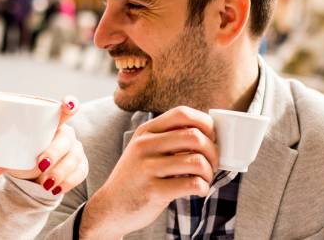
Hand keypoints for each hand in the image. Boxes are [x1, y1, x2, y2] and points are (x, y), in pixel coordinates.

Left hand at [0, 97, 87, 195]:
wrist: (35, 173)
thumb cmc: (24, 154)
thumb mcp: (11, 154)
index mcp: (51, 122)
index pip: (64, 109)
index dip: (69, 104)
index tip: (67, 105)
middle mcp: (66, 133)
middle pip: (66, 139)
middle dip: (54, 152)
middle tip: (40, 165)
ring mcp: (75, 149)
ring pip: (74, 158)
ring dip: (60, 171)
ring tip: (46, 183)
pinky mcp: (81, 165)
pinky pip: (81, 172)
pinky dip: (69, 181)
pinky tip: (58, 188)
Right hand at [79, 106, 217, 238]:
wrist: (110, 208)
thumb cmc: (136, 178)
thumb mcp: (144, 151)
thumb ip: (169, 139)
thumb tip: (209, 134)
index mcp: (145, 132)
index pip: (182, 113)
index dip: (205, 124)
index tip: (211, 138)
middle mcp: (144, 146)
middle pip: (194, 136)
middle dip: (213, 151)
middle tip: (212, 164)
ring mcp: (147, 169)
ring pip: (196, 161)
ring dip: (209, 172)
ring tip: (204, 178)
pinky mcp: (154, 191)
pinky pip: (192, 184)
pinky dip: (203, 187)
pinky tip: (198, 190)